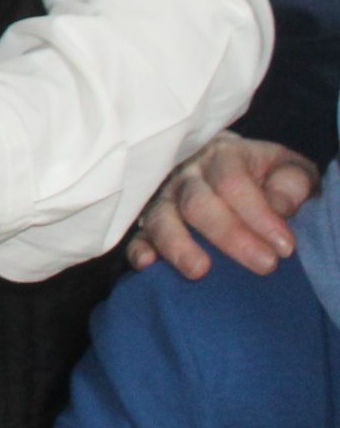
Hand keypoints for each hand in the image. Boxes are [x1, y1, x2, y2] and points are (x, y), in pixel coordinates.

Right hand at [129, 132, 317, 279]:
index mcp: (223, 155)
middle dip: (230, 235)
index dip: (258, 215)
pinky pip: (137, 235)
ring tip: (199, 272)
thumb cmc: (265, 176)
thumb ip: (291, 183)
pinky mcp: (148, 223)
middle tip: (265, 265)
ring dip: (178, 245)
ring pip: (161, 219)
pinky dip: (139, 249)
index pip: (232, 182)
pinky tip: (149, 264)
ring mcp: (163, 198)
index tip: (285, 247)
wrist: (229, 171)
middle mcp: (186, 175)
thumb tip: (281, 207)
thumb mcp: (288, 169)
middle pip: (198, 203)